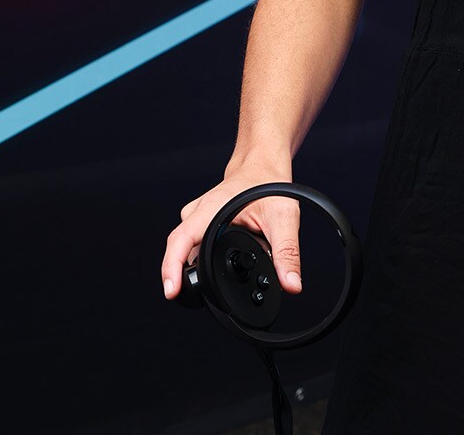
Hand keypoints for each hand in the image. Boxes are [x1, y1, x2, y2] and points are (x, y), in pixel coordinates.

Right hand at [161, 171, 305, 299]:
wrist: (263, 165)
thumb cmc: (269, 182)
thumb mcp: (284, 217)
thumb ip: (287, 252)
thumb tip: (291, 283)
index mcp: (212, 208)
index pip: (180, 240)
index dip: (172, 267)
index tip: (172, 290)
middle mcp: (198, 212)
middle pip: (179, 250)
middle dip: (186, 277)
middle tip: (199, 299)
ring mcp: (196, 217)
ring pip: (186, 249)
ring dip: (197, 268)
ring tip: (218, 280)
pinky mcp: (199, 222)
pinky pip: (193, 245)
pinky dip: (203, 259)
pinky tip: (217, 268)